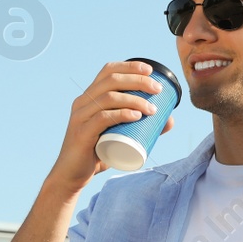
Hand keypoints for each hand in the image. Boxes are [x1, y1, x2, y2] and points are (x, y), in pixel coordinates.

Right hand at [46, 60, 173, 193]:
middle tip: (157, 90)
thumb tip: (169, 120)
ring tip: (152, 108)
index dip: (129, 66)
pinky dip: (121, 114)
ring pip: (108, 97)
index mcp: (90, 97)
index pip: (108, 71)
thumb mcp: (120, 136)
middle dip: (138, 81)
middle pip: (111, 80)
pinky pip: (101, 118)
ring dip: (134, 99)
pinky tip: (135, 115)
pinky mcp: (81, 133)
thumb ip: (143, 127)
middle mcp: (83, 102)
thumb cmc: (97, 153)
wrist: (72, 175)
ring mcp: (80, 117)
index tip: (150, 71)